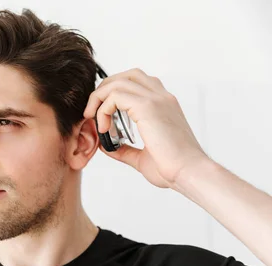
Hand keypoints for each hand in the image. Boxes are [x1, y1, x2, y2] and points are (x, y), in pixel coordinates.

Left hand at [83, 68, 209, 188]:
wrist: (189, 173)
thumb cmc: (171, 168)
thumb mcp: (142, 158)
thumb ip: (125, 150)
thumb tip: (108, 147)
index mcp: (164, 105)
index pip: (137, 83)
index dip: (114, 93)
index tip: (102, 114)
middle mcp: (161, 98)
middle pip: (126, 76)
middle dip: (104, 90)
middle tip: (92, 112)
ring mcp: (156, 99)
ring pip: (118, 82)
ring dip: (99, 99)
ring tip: (93, 119)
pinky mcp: (148, 107)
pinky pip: (115, 96)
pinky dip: (103, 110)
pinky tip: (103, 128)